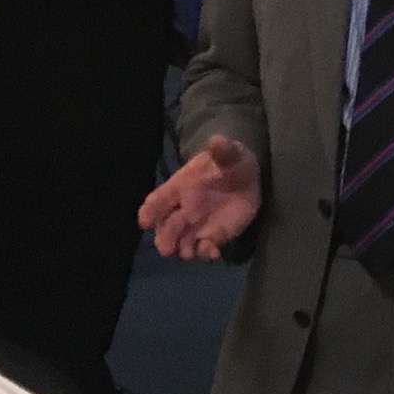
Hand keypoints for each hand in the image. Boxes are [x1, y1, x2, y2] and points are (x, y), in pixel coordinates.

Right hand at [140, 135, 261, 260]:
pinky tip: (214, 253)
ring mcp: (197, 225)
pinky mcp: (213, 235)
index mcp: (180, 186)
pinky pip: (205, 249)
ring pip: (181, 243)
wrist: (247, 175)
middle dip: (164, 239)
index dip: (150, 210)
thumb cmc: (230, 162)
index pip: (157, 200)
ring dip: (183, 251)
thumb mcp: (231, 153)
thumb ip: (223, 150)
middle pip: (165, 228)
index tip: (146, 221)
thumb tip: (216, 140)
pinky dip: (207, 253)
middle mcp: (183, 209)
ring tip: (190, 254)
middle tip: (168, 250)